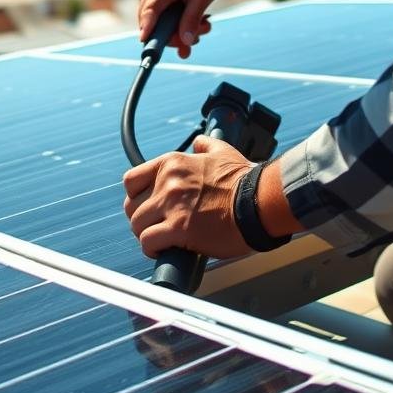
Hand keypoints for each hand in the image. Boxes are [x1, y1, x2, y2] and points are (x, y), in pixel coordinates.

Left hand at [122, 137, 252, 259]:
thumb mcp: (223, 152)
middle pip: (132, 206)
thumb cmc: (245, 180)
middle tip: (157, 225)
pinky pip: (148, 242)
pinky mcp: (178, 229)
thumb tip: (199, 142)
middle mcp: (167, 182)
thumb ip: (206, 146)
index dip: (136, 196)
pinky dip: (152, 249)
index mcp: (173, 164)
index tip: (147, 205)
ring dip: (147, 235)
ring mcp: (171, 205)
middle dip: (142, 218)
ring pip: (137, 225)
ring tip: (161, 240)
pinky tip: (164, 250)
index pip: (132, 180)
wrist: (260, 201)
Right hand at [139, 0, 240, 58]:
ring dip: (176, 29)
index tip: (144, 42)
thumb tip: (185, 41)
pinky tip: (194, 23)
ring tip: (201, 29)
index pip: (149, 11)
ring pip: (157, 16)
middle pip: (151, 18)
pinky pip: (162, 10)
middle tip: (191, 43)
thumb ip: (192, 20)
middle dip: (171, 34)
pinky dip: (175, 20)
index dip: (147, 29)